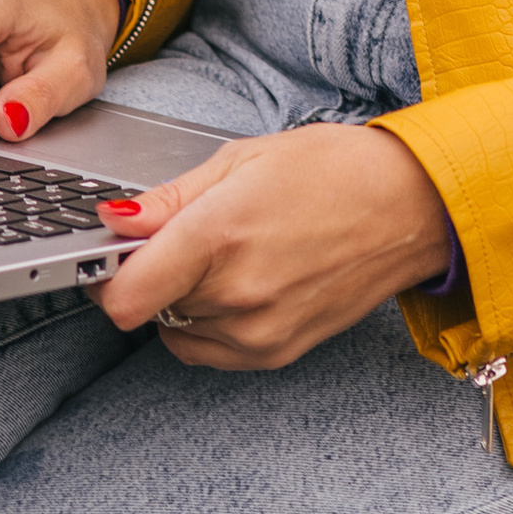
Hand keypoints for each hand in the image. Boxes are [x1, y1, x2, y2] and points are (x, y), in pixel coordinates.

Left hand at [98, 121, 452, 369]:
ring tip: (224, 254)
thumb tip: (114, 220)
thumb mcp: (242, 159)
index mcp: (219, 236)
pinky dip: (207, 322)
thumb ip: (169, 199)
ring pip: (174, 330)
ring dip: (179, 300)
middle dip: (149, 273)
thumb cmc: (334, 170)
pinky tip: (239, 282)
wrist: (410, 208)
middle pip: (146, 308)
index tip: (110, 253)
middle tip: (181, 235)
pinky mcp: (275, 354)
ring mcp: (257, 333)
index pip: (123, 297)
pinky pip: (208, 350)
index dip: (102, 276)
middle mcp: (236, 295)